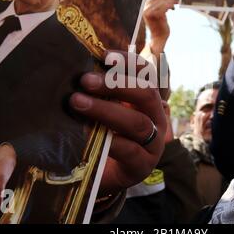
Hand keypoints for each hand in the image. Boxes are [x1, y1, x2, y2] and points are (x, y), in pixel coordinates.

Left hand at [69, 51, 165, 195]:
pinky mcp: (142, 166)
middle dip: (115, 84)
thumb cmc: (103, 137)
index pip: (146, 74)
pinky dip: (108, 139)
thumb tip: (77, 68)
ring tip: (77, 102)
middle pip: (146, 94)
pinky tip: (86, 131)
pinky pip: (129, 150)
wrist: (104, 177)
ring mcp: (153, 144)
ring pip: (138, 122)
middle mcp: (156, 120)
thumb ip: (100, 93)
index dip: (128, 62)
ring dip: (106, 110)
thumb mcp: (105, 110)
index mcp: (149, 101)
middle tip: (85, 80)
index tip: (103, 56)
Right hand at [143, 0, 179, 55]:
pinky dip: (170, 6)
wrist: (159, 38)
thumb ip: (161, 5)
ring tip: (178, 2)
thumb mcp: (161, 13)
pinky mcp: (153, 16)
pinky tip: (173, 9)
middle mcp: (145, 8)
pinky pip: (164, 7)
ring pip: (162, 2)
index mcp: (146, 6)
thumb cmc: (161, 26)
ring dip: (172, 0)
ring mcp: (148, 12)